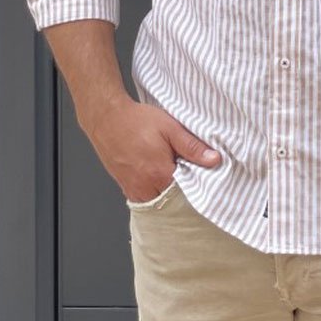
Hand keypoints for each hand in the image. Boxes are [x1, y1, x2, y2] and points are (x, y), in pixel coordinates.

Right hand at [81, 95, 221, 203]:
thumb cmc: (137, 120)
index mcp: (160, 174)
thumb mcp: (170, 128)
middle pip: (171, 201)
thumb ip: (192, 147)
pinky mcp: (124, 186)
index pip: (187, 194)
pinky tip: (159, 182)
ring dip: (167, 196)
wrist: (106, 118)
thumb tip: (214, 160)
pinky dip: (153, 194)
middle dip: (183, 195)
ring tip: (175, 180)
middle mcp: (145, 186)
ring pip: (156, 203)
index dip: (198, 189)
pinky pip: (143, 199)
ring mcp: (133, 188)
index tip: (204, 182)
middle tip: (191, 180)